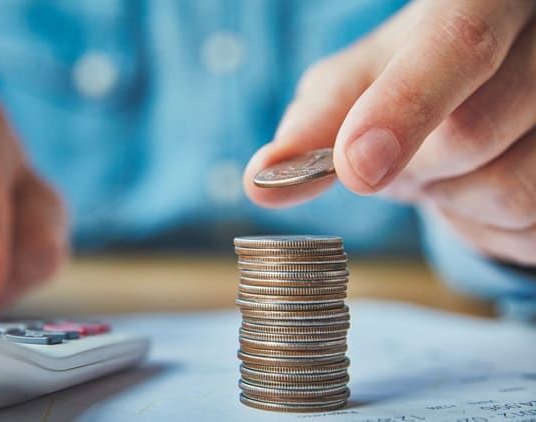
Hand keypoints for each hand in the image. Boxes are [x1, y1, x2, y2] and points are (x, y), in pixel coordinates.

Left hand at [244, 0, 535, 265]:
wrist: (479, 97)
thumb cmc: (404, 83)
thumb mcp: (354, 88)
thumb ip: (313, 126)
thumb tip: (261, 182)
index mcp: (481, 0)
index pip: (458, 42)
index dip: (404, 106)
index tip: (354, 165)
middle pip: (470, 134)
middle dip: (412, 167)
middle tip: (396, 152)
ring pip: (507, 191)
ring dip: (448, 200)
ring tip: (442, 163)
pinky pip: (526, 227)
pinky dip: (482, 223)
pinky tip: (479, 181)